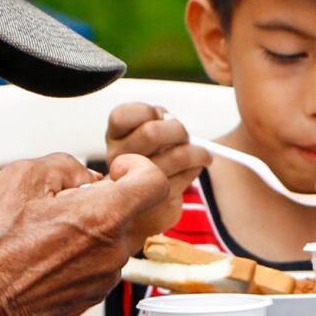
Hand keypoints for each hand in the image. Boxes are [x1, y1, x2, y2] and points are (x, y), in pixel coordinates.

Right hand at [0, 152, 167, 315]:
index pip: (153, 182)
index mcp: (103, 216)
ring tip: (46, 229)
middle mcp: (113, 250)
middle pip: (129, 209)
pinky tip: (46, 251)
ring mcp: (105, 276)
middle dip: (102, 197)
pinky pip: (99, 259)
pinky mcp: (93, 293)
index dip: (136, 166)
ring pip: (113, 235)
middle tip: (62, 200)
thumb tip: (85, 176)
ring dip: (89, 225)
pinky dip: (81, 250)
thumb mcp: (22, 177)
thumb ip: (66, 165)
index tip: (115, 169)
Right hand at [105, 103, 211, 244]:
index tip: (159, 116)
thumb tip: (171, 120)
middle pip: (151, 133)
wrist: (151, 204)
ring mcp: (134, 182)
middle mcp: (117, 159)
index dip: (147, 112)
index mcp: (114, 137)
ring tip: (201, 154)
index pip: (121, 116)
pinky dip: (197, 168)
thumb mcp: (150, 135)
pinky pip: (187, 175)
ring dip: (197, 152)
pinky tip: (193, 168)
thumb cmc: (154, 156)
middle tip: (185, 136)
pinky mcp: (155, 201)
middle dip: (178, 130)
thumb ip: (158, 121)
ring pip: (178, 156)